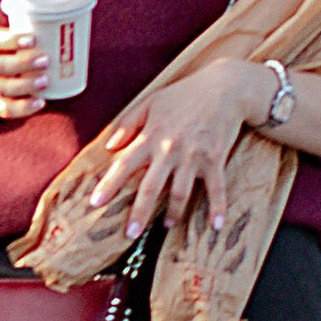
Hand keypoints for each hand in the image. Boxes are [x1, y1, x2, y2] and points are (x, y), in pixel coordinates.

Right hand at [0, 22, 47, 125]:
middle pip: (1, 66)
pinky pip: (7, 109)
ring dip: (26, 85)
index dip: (14, 40)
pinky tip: (41, 102)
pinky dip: (24, 108)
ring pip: (4, 88)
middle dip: (24, 63)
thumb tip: (57, 24)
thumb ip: (18, 31)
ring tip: (45, 81)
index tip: (33, 39)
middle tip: (46, 60)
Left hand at [78, 59, 266, 235]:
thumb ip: (127, 123)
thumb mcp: (151, 102)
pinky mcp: (216, 158)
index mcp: (152, 136)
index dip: (109, 184)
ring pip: (181, 192)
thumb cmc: (185, 94)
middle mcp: (171, 149)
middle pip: (151, 186)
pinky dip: (218, 208)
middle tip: (130, 234)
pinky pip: (217, 188)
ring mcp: (194, 155)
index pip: (125, 164)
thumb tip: (109, 147)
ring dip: (174, 213)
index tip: (95, 203)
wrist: (225, 87)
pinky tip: (216, 226)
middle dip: (140, 212)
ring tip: (166, 225)